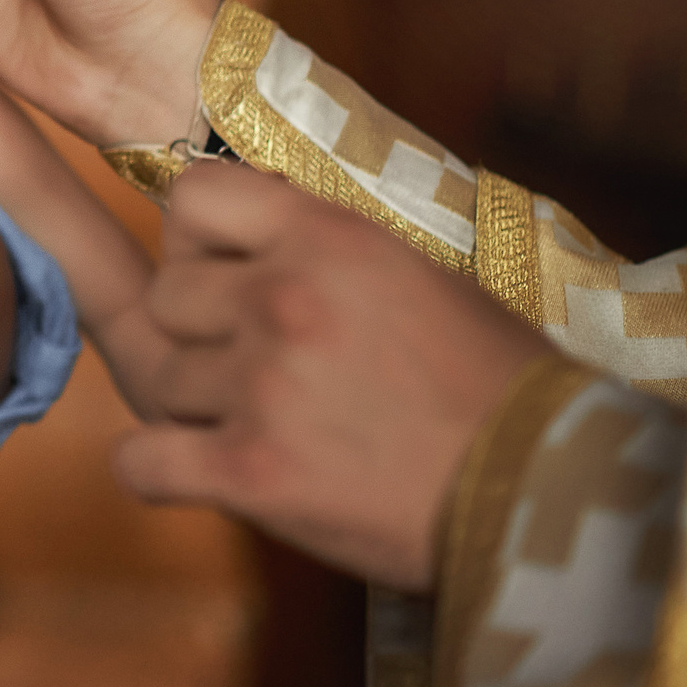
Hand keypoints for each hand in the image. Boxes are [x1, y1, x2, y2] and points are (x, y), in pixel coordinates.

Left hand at [104, 163, 550, 590]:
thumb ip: (325, 249)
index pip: (193, 197)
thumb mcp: (417, 273)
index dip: (198, 239)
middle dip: (199, 333)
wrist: (546, 489)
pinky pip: (140, 462)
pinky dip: (159, 473)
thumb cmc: (497, 384)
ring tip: (266, 427)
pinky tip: (204, 474)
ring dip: (197, 410)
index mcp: (327, 236)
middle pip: (166, 295)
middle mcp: (282, 298)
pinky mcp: (249, 473)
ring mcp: (260, 386)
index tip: (224, 271)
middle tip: (254, 365)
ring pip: (159, 382)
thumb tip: (254, 234)